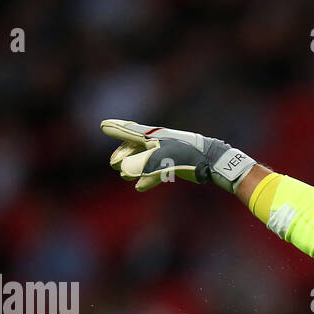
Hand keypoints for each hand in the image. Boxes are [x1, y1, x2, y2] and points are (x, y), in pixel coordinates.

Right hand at [100, 119, 255, 192]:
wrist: (210, 161)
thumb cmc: (186, 154)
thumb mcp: (162, 158)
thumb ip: (143, 164)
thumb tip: (125, 170)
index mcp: (153, 136)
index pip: (131, 131)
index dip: (117, 129)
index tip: (104, 125)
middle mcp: (159, 142)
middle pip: (136, 147)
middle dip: (124, 154)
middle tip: (114, 163)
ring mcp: (167, 153)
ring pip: (145, 159)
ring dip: (134, 167)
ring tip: (124, 175)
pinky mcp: (175, 164)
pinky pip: (156, 170)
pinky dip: (148, 178)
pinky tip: (140, 188)